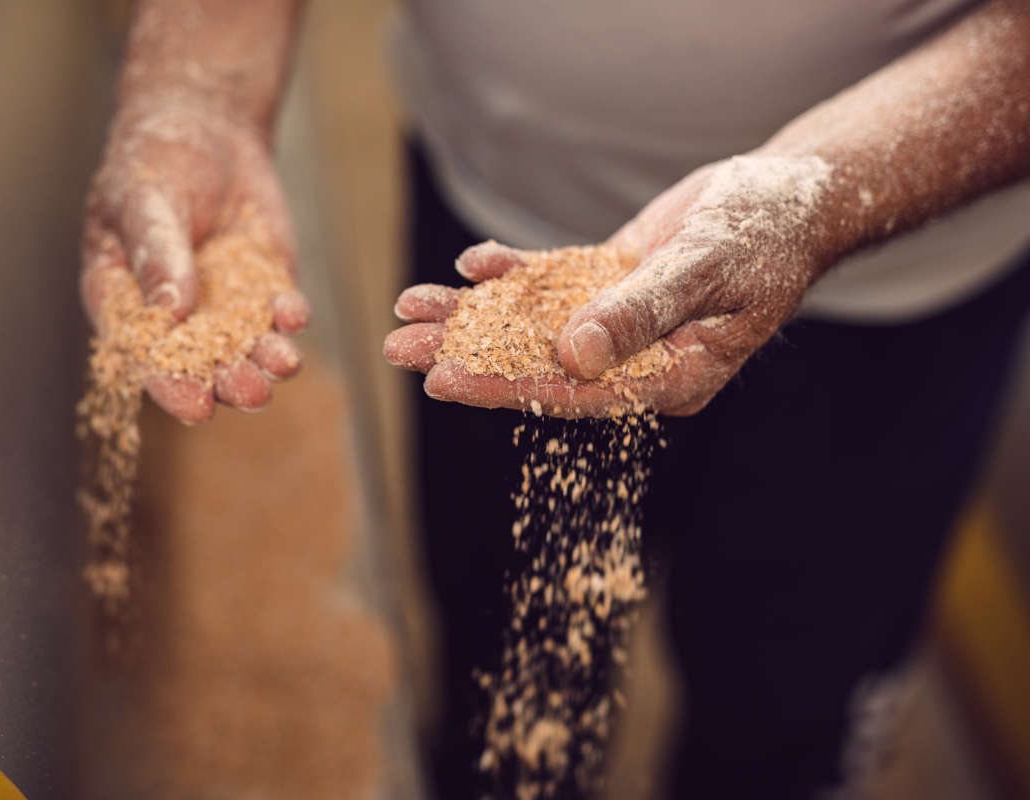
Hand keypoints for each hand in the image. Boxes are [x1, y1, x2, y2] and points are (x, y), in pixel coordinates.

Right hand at [81, 95, 308, 422]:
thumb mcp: (145, 200)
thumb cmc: (153, 162)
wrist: (205, 129)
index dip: (169, 384)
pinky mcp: (262, 287)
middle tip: (251, 392)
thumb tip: (169, 308)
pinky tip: (293, 314)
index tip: (196, 406)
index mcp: (127, 303)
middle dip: (228, 381)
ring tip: (283, 364)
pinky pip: (277, 311)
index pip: (145, 356)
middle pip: (202, 363)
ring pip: (246, 346)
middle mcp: (176, 316)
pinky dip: (288, 316)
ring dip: (265, 359)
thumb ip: (156, 252)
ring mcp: (223, 305)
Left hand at [385, 155, 833, 416]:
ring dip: (472, 315)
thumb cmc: (766, 235)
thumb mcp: (707, 270)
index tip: (445, 380)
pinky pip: (552, 286)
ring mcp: (618, 323)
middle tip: (397, 350)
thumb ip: (641, 311)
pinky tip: (473, 263)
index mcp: (668, 379)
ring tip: (408, 307)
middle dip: (467, 355)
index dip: (506, 387)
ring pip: (533, 325)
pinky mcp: (609, 285)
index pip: (574, 394)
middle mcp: (635, 359)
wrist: (789, 196)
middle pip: (538, 364)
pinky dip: (513, 274)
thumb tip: (573, 355)